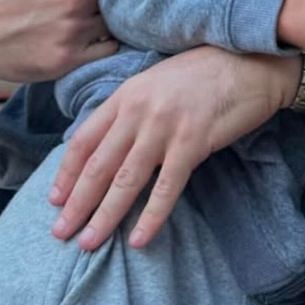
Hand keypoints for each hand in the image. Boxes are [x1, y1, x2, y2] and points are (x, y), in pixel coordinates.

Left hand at [48, 46, 296, 249]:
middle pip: (98, 166)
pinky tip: (138, 239)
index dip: (66, 173)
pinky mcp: (193, 143)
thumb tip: (104, 147)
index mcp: (124, 96)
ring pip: (125, 180)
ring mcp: (164, 127)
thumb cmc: (202, 75)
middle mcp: (137, 111)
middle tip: (60, 233)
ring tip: (89, 242)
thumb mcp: (153, 85)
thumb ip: (128, 112)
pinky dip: (151, 217)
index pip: (84, 141)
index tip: (54, 200)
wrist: (249, 62)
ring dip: (104, 215)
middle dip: (76, 203)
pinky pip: (166, 187)